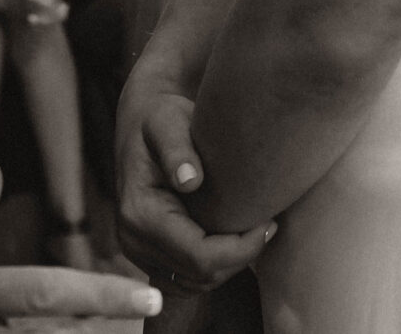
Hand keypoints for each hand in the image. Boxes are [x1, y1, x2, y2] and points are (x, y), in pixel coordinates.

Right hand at [113, 81, 273, 298]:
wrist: (144, 124)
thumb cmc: (161, 118)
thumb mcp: (167, 121)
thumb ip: (177, 148)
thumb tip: (190, 181)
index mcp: (138, 213)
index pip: (199, 256)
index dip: (240, 248)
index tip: (268, 221)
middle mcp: (133, 240)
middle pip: (201, 276)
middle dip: (240, 256)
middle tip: (268, 223)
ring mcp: (139, 253)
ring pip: (198, 284)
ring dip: (230, 263)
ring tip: (253, 229)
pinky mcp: (150, 257)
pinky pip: (189, 281)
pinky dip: (216, 267)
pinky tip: (233, 238)